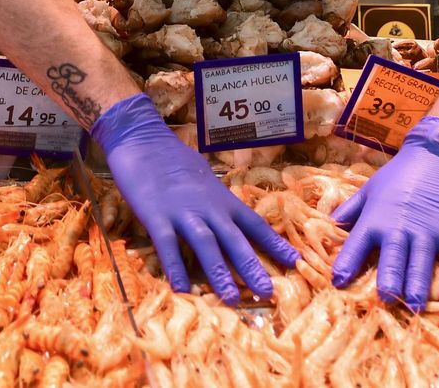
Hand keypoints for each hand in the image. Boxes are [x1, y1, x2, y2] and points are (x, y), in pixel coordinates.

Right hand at [92, 93, 298, 303]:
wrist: (143, 139)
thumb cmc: (173, 159)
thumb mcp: (204, 178)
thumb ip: (217, 200)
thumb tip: (228, 217)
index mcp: (222, 199)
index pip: (254, 224)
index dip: (275, 244)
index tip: (295, 262)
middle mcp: (208, 207)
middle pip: (235, 239)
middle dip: (252, 267)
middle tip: (267, 294)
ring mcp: (182, 211)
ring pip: (206, 244)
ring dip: (220, 272)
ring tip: (231, 298)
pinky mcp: (156, 215)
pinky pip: (167, 245)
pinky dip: (175, 266)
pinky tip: (181, 288)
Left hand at [331, 115, 438, 307]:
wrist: (438, 153)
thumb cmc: (399, 173)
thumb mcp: (369, 188)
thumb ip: (350, 210)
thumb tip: (329, 226)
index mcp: (376, 218)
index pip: (356, 244)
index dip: (346, 264)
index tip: (337, 283)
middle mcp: (400, 227)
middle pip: (392, 259)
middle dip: (388, 282)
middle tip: (385, 301)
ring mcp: (428, 230)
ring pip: (422, 264)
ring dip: (418, 286)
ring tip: (415, 307)